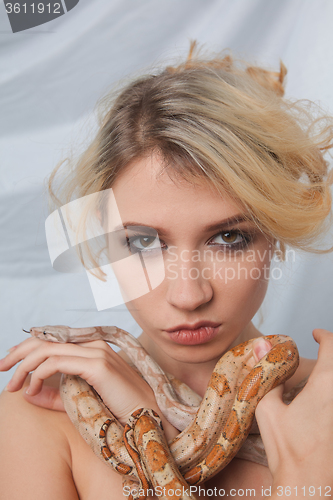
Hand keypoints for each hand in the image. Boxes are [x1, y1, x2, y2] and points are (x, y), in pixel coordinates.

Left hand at [0, 336, 176, 438]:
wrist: (147, 417)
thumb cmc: (118, 409)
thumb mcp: (79, 400)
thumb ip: (56, 395)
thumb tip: (28, 392)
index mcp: (91, 348)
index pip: (53, 340)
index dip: (28, 347)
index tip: (10, 362)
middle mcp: (94, 345)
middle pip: (47, 340)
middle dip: (19, 352)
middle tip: (1, 368)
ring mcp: (96, 352)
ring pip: (48, 350)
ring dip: (24, 367)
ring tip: (12, 386)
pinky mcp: (98, 365)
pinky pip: (58, 363)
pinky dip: (39, 375)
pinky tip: (31, 390)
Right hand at [255, 329, 332, 494]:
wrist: (310, 485)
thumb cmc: (288, 449)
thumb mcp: (268, 408)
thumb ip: (267, 375)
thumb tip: (262, 346)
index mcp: (326, 384)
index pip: (332, 345)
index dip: (325, 336)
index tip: (316, 334)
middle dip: (331, 353)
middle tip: (320, 352)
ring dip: (332, 374)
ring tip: (319, 377)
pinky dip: (332, 390)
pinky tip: (322, 400)